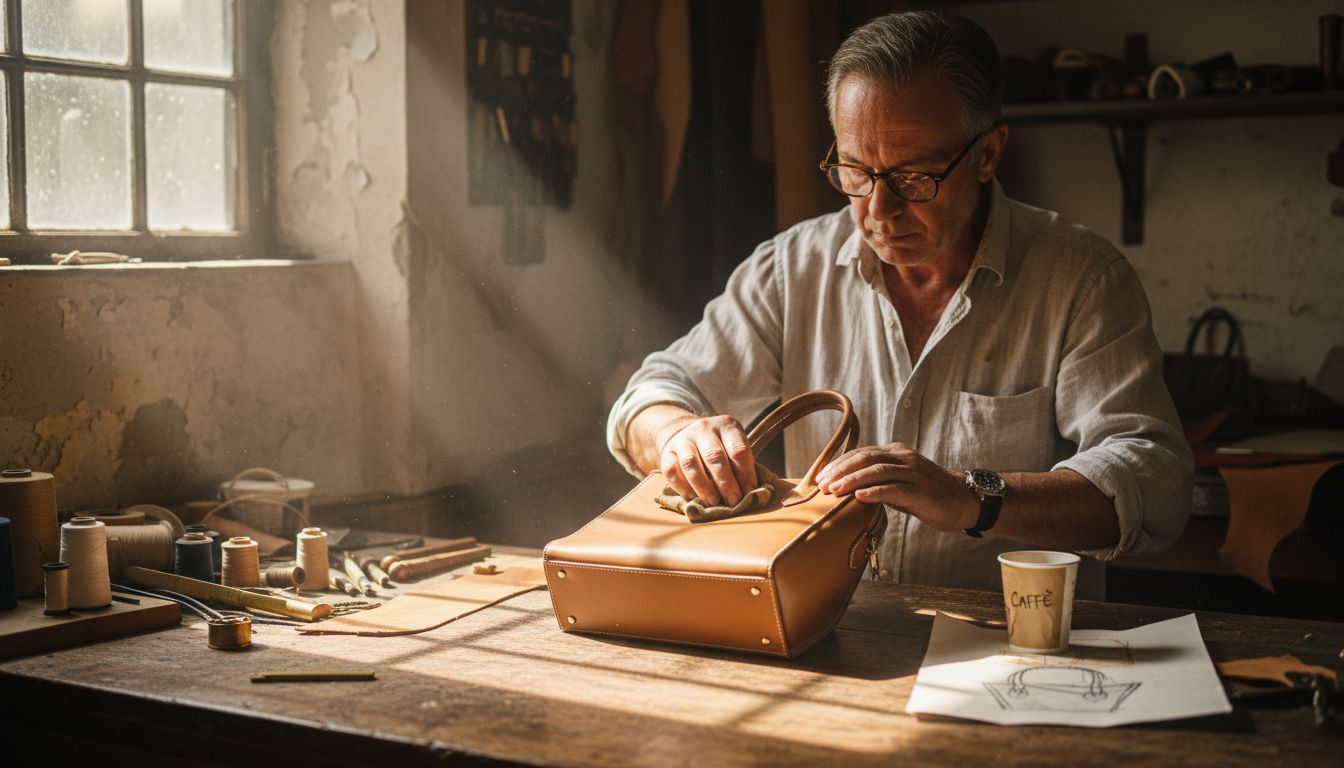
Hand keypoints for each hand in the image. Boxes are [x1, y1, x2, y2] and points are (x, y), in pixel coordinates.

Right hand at [658, 415, 756, 506]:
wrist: (688, 436)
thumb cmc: (720, 447)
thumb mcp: (735, 448)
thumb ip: (743, 465)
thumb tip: (750, 493)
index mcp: (726, 425)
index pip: (738, 449)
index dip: (746, 473)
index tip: (749, 492)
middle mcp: (703, 428)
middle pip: (715, 456)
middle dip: (726, 482)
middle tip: (733, 501)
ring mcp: (682, 439)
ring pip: (691, 464)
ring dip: (704, 487)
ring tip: (714, 503)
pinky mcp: (666, 453)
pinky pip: (672, 473)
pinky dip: (684, 489)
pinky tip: (695, 500)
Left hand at [814, 443, 976, 532]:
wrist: (966, 501)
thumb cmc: (929, 495)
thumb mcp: (901, 484)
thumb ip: (879, 482)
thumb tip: (849, 490)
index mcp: (897, 453)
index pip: (861, 453)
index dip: (839, 464)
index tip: (820, 476)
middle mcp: (904, 458)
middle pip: (865, 458)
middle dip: (840, 470)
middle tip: (821, 484)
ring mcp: (914, 474)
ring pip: (877, 471)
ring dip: (852, 480)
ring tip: (833, 491)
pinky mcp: (922, 492)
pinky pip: (894, 489)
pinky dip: (874, 492)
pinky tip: (859, 498)